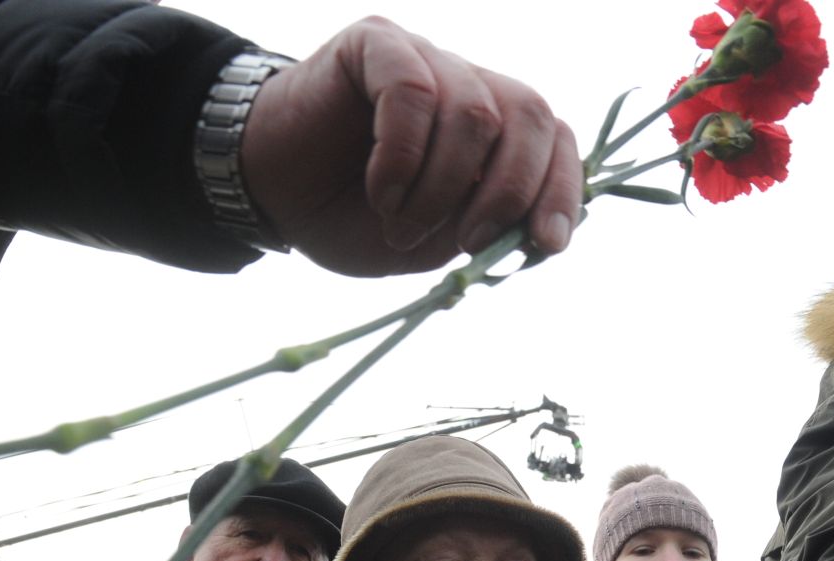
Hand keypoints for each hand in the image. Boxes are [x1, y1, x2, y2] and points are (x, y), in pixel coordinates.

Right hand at [240, 17, 579, 276]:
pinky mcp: (377, 44)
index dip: (563, 190)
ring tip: (399, 223)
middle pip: (531, 114)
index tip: (547, 243)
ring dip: (441, 188)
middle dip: (510, 190)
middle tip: (469, 241)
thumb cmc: (352, 217)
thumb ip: (485, 229)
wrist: (270, 194)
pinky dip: (403, 156)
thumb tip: (544, 234)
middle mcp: (469, 84)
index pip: (555, 139)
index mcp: (494, 131)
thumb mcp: (432, 241)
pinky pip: (413, 92)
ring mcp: (425, 59)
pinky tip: (382, 190)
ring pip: (474, 112)